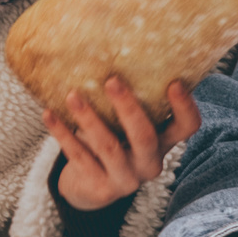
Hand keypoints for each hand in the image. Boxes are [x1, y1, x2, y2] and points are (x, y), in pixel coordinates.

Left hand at [46, 79, 201, 211]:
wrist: (91, 187)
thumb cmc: (115, 141)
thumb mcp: (129, 126)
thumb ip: (133, 102)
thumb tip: (113, 48)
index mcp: (164, 142)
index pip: (187, 127)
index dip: (184, 107)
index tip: (173, 82)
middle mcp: (150, 163)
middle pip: (145, 136)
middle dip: (127, 108)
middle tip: (111, 80)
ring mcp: (126, 178)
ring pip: (108, 147)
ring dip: (89, 119)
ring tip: (72, 96)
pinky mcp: (100, 188)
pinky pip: (79, 157)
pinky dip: (63, 133)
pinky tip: (49, 114)